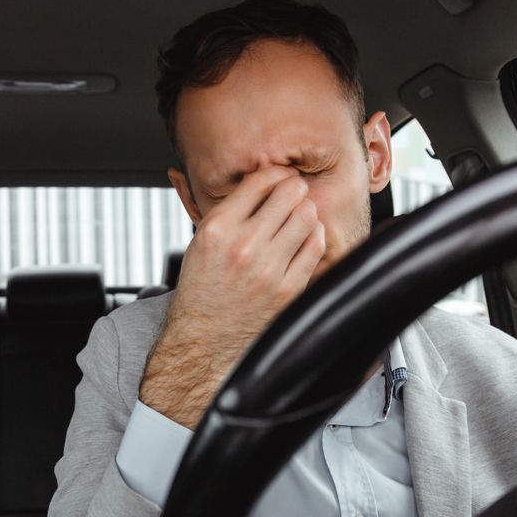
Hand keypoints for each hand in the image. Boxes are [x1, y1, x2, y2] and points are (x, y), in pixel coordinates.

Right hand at [140, 165, 325, 428]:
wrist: (203, 342)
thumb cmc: (201, 292)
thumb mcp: (200, 242)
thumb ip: (230, 211)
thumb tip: (264, 182)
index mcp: (217, 230)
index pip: (260, 181)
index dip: (274, 174)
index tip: (278, 177)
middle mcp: (244, 247)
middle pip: (289, 195)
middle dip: (294, 189)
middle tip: (293, 193)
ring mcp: (269, 271)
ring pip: (307, 218)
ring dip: (305, 212)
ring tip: (297, 217)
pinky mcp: (288, 290)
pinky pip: (316, 248)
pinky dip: (314, 237)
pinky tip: (303, 240)